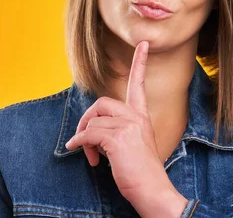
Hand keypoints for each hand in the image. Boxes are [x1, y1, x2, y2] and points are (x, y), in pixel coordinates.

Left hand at [65, 40, 186, 216]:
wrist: (152, 190)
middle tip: (84, 139)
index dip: (139, 62)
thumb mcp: (133, 144)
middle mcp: (137, 117)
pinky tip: (84, 155)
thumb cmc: (141, 171)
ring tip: (92, 157)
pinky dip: (80, 144)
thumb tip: (91, 131)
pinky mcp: (118, 138)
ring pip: (93, 122)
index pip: (139, 83)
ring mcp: (128, 126)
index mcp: (142, 116)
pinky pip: (89, 135)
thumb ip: (117, 130)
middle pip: (102, 103)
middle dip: (87, 119)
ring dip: (84, 140)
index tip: (143, 43)